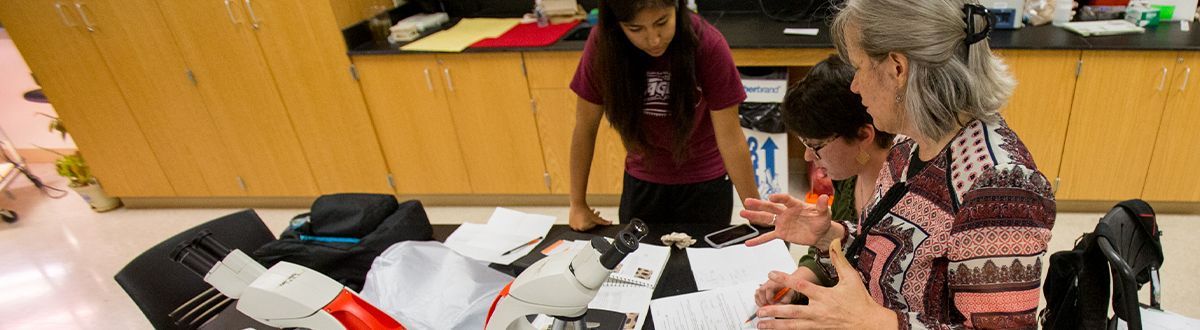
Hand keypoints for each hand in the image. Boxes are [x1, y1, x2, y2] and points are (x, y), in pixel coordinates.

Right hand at [568, 204, 610, 230]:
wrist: (577, 203)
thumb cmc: (584, 210)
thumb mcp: (595, 217)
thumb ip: (603, 222)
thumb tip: (610, 223)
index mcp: (582, 228)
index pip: (591, 226)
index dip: (595, 221)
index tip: (597, 216)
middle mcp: (577, 228)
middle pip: (587, 225)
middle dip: (592, 219)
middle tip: (594, 214)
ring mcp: (573, 226)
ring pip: (582, 223)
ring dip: (587, 219)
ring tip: (590, 212)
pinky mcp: (570, 223)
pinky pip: (577, 222)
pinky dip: (581, 219)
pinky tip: (583, 215)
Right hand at [741, 194, 833, 246]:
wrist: (820, 233)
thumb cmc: (822, 220)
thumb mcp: (825, 213)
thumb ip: (822, 206)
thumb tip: (825, 197)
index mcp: (796, 205)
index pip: (786, 200)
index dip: (779, 198)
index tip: (771, 198)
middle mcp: (786, 212)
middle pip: (770, 208)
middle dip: (759, 205)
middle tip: (747, 201)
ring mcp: (782, 223)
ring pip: (766, 219)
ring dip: (754, 217)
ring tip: (742, 213)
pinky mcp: (782, 233)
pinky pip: (768, 237)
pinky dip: (758, 240)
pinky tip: (748, 243)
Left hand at [754, 239, 898, 329]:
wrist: (870, 323)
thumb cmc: (860, 301)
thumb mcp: (851, 278)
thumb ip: (840, 260)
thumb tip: (835, 243)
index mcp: (825, 296)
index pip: (801, 286)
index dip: (785, 280)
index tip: (771, 274)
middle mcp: (819, 311)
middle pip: (793, 311)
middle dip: (775, 311)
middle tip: (760, 310)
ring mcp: (818, 323)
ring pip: (793, 325)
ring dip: (776, 325)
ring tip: (761, 325)